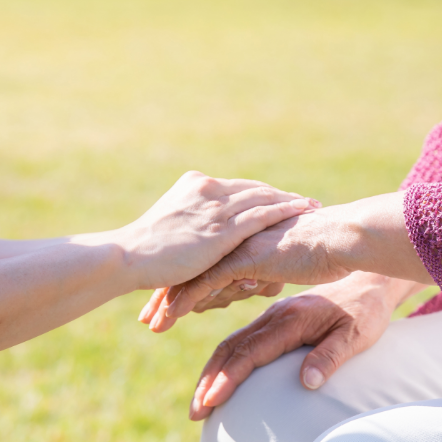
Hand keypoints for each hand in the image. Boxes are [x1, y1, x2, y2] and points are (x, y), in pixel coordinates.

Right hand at [115, 171, 319, 290]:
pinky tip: (303, 212)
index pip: (238, 187)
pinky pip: (262, 215)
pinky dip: (285, 211)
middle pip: (255, 189)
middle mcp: (208, 189)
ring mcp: (215, 207)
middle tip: (306, 201)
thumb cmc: (143, 251)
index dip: (262, 193)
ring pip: (263, 198)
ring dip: (291, 201)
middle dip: (282, 196)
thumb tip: (201, 237)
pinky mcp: (222, 228)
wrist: (128, 256)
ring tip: (313, 206)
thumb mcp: (169, 226)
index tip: (282, 198)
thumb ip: (190, 223)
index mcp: (195, 184)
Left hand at [149, 192, 428, 326]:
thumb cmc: (325, 250)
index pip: (202, 259)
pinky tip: (169, 317)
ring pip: (192, 274)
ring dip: (168, 300)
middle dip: (166, 291)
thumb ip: (263, 269)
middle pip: (190, 266)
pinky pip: (206, 281)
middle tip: (146, 316)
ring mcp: (237, 246)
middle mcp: (233, 239)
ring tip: (151, 323)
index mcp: (241, 237)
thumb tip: (252, 280)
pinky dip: (185, 300)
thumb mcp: (284, 263)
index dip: (182, 279)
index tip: (162, 299)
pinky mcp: (244, 257)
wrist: (343, 238)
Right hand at [185, 273, 425, 420]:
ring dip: (213, 371)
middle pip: (232, 347)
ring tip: (200, 401)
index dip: (228, 378)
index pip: (251, 352)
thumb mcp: (356, 335)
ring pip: (232, 342)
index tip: (212, 401)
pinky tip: (219, 377)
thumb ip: (330, 356)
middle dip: (210, 380)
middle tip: (195, 412)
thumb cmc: (365, 312)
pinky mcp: (275, 318)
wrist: (370, 281)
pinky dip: (224, 359)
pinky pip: (242, 338)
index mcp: (292, 319)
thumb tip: (307, 383)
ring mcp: (273, 315)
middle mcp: (276, 314)